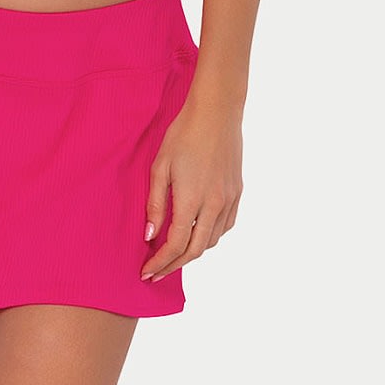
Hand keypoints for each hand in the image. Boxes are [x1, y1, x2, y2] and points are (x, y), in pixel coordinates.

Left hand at [140, 103, 242, 281]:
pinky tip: (198, 234)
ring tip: (174, 254)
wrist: (216, 112)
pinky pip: (225, 226)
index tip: (146, 272)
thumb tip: (150, 235)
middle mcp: (214, 204)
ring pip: (212, 240)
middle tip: (157, 272)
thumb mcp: (160, 166)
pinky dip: (210, 237)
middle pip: (195, 250)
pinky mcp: (237, 192)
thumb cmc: (183, 134)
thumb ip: (155, 204)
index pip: (176, 244)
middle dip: (174, 265)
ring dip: (192, 252)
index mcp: (192, 199)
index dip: (160, 262)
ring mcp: (229, 199)